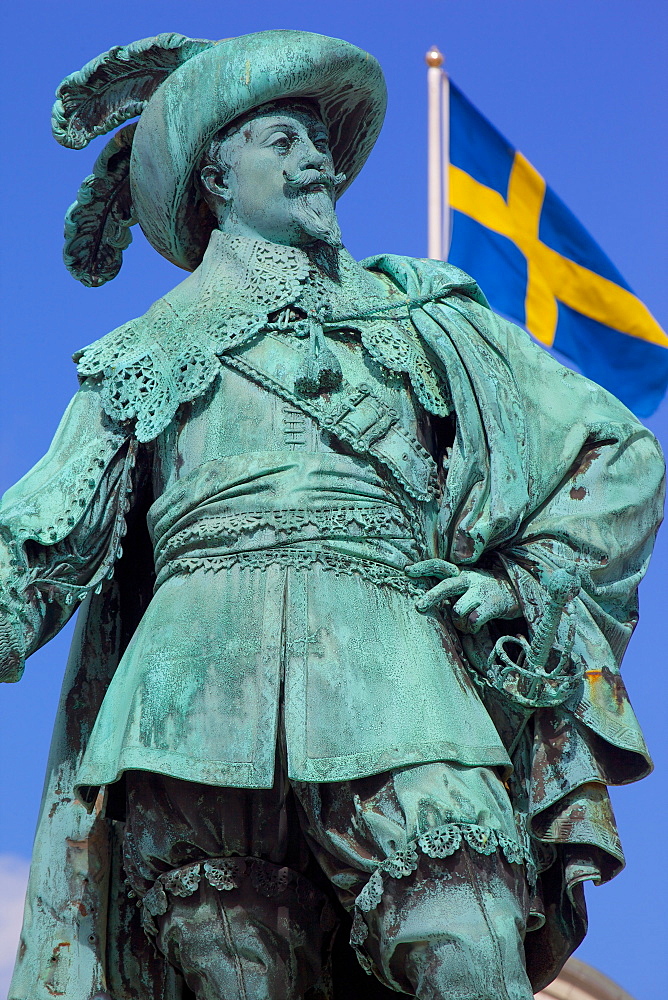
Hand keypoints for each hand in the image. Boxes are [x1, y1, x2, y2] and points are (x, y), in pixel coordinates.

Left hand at [406, 559, 520, 633]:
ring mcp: (481, 591)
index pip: (439, 565)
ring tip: (467, 623)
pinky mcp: (493, 604)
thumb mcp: (469, 583)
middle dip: (430, 597)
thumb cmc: (486, 592)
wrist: (518, 592)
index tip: (407, 570)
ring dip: (459, 622)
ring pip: (458, 611)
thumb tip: (427, 602)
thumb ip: (451, 588)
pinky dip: (472, 628)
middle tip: (418, 607)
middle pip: (446, 586)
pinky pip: (473, 620)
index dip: (423, 567)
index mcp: (461, 573)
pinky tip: (477, 626)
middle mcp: (470, 579)